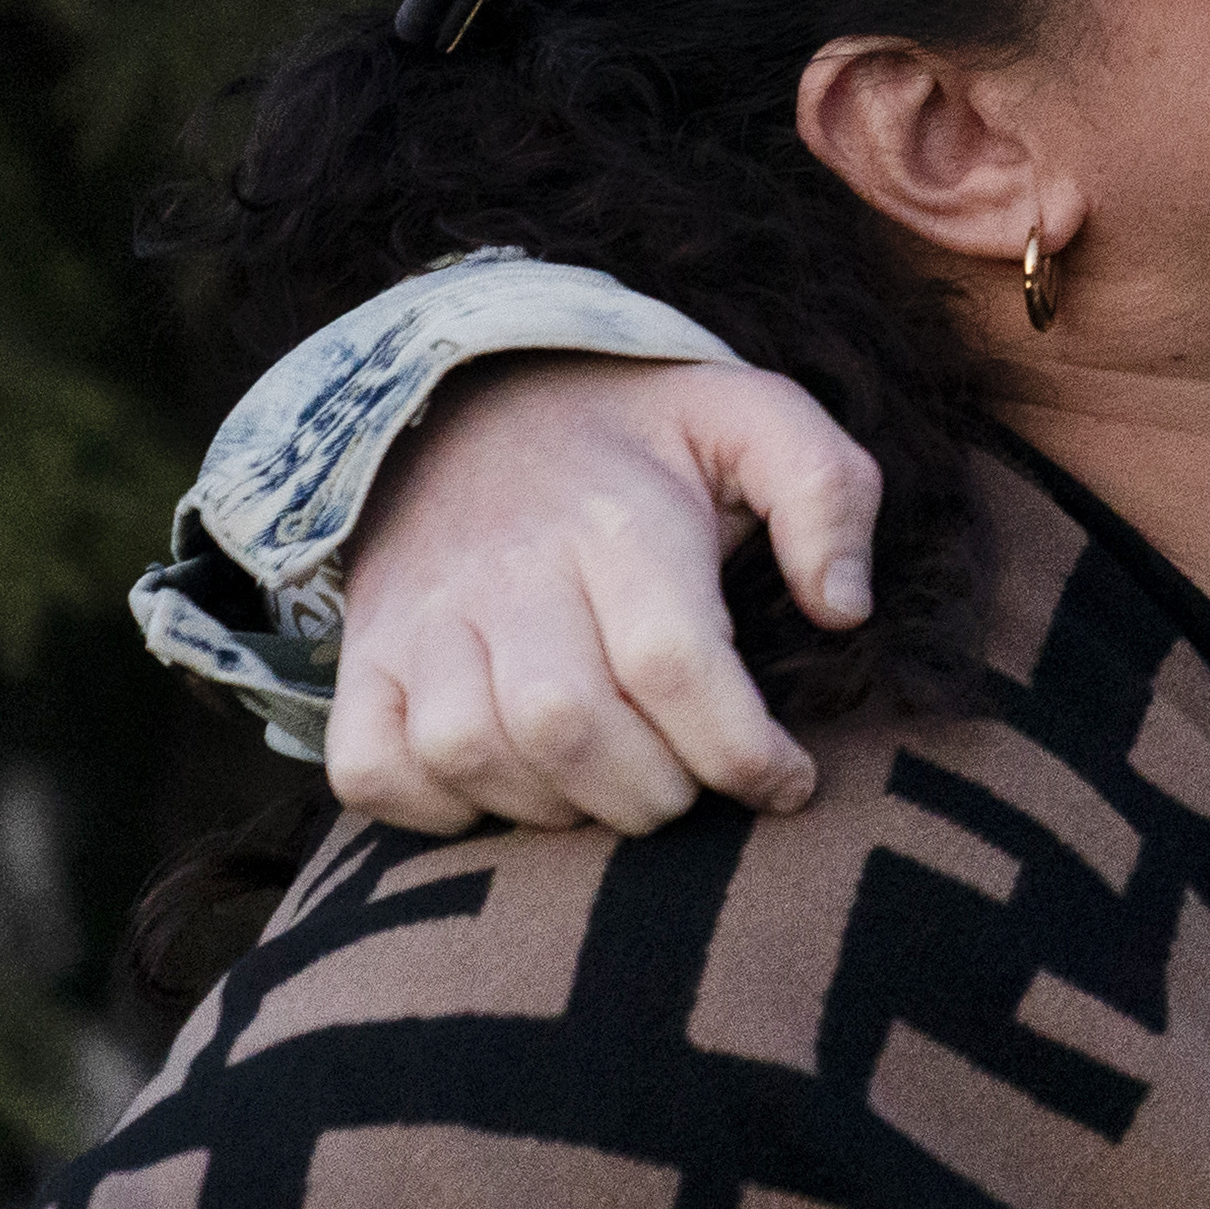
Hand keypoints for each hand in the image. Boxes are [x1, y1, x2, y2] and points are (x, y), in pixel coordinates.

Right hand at [326, 355, 883, 835]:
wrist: (475, 399)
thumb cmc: (643, 436)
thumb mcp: (756, 419)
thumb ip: (828, 495)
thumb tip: (845, 609)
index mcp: (617, 519)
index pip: (673, 662)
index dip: (741, 750)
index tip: (790, 784)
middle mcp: (505, 570)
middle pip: (569, 726)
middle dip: (654, 793)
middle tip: (695, 790)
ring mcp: (419, 616)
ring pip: (470, 754)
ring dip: (557, 806)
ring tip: (618, 788)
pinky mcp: (364, 655)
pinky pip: (371, 768)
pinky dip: (437, 809)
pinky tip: (514, 787)